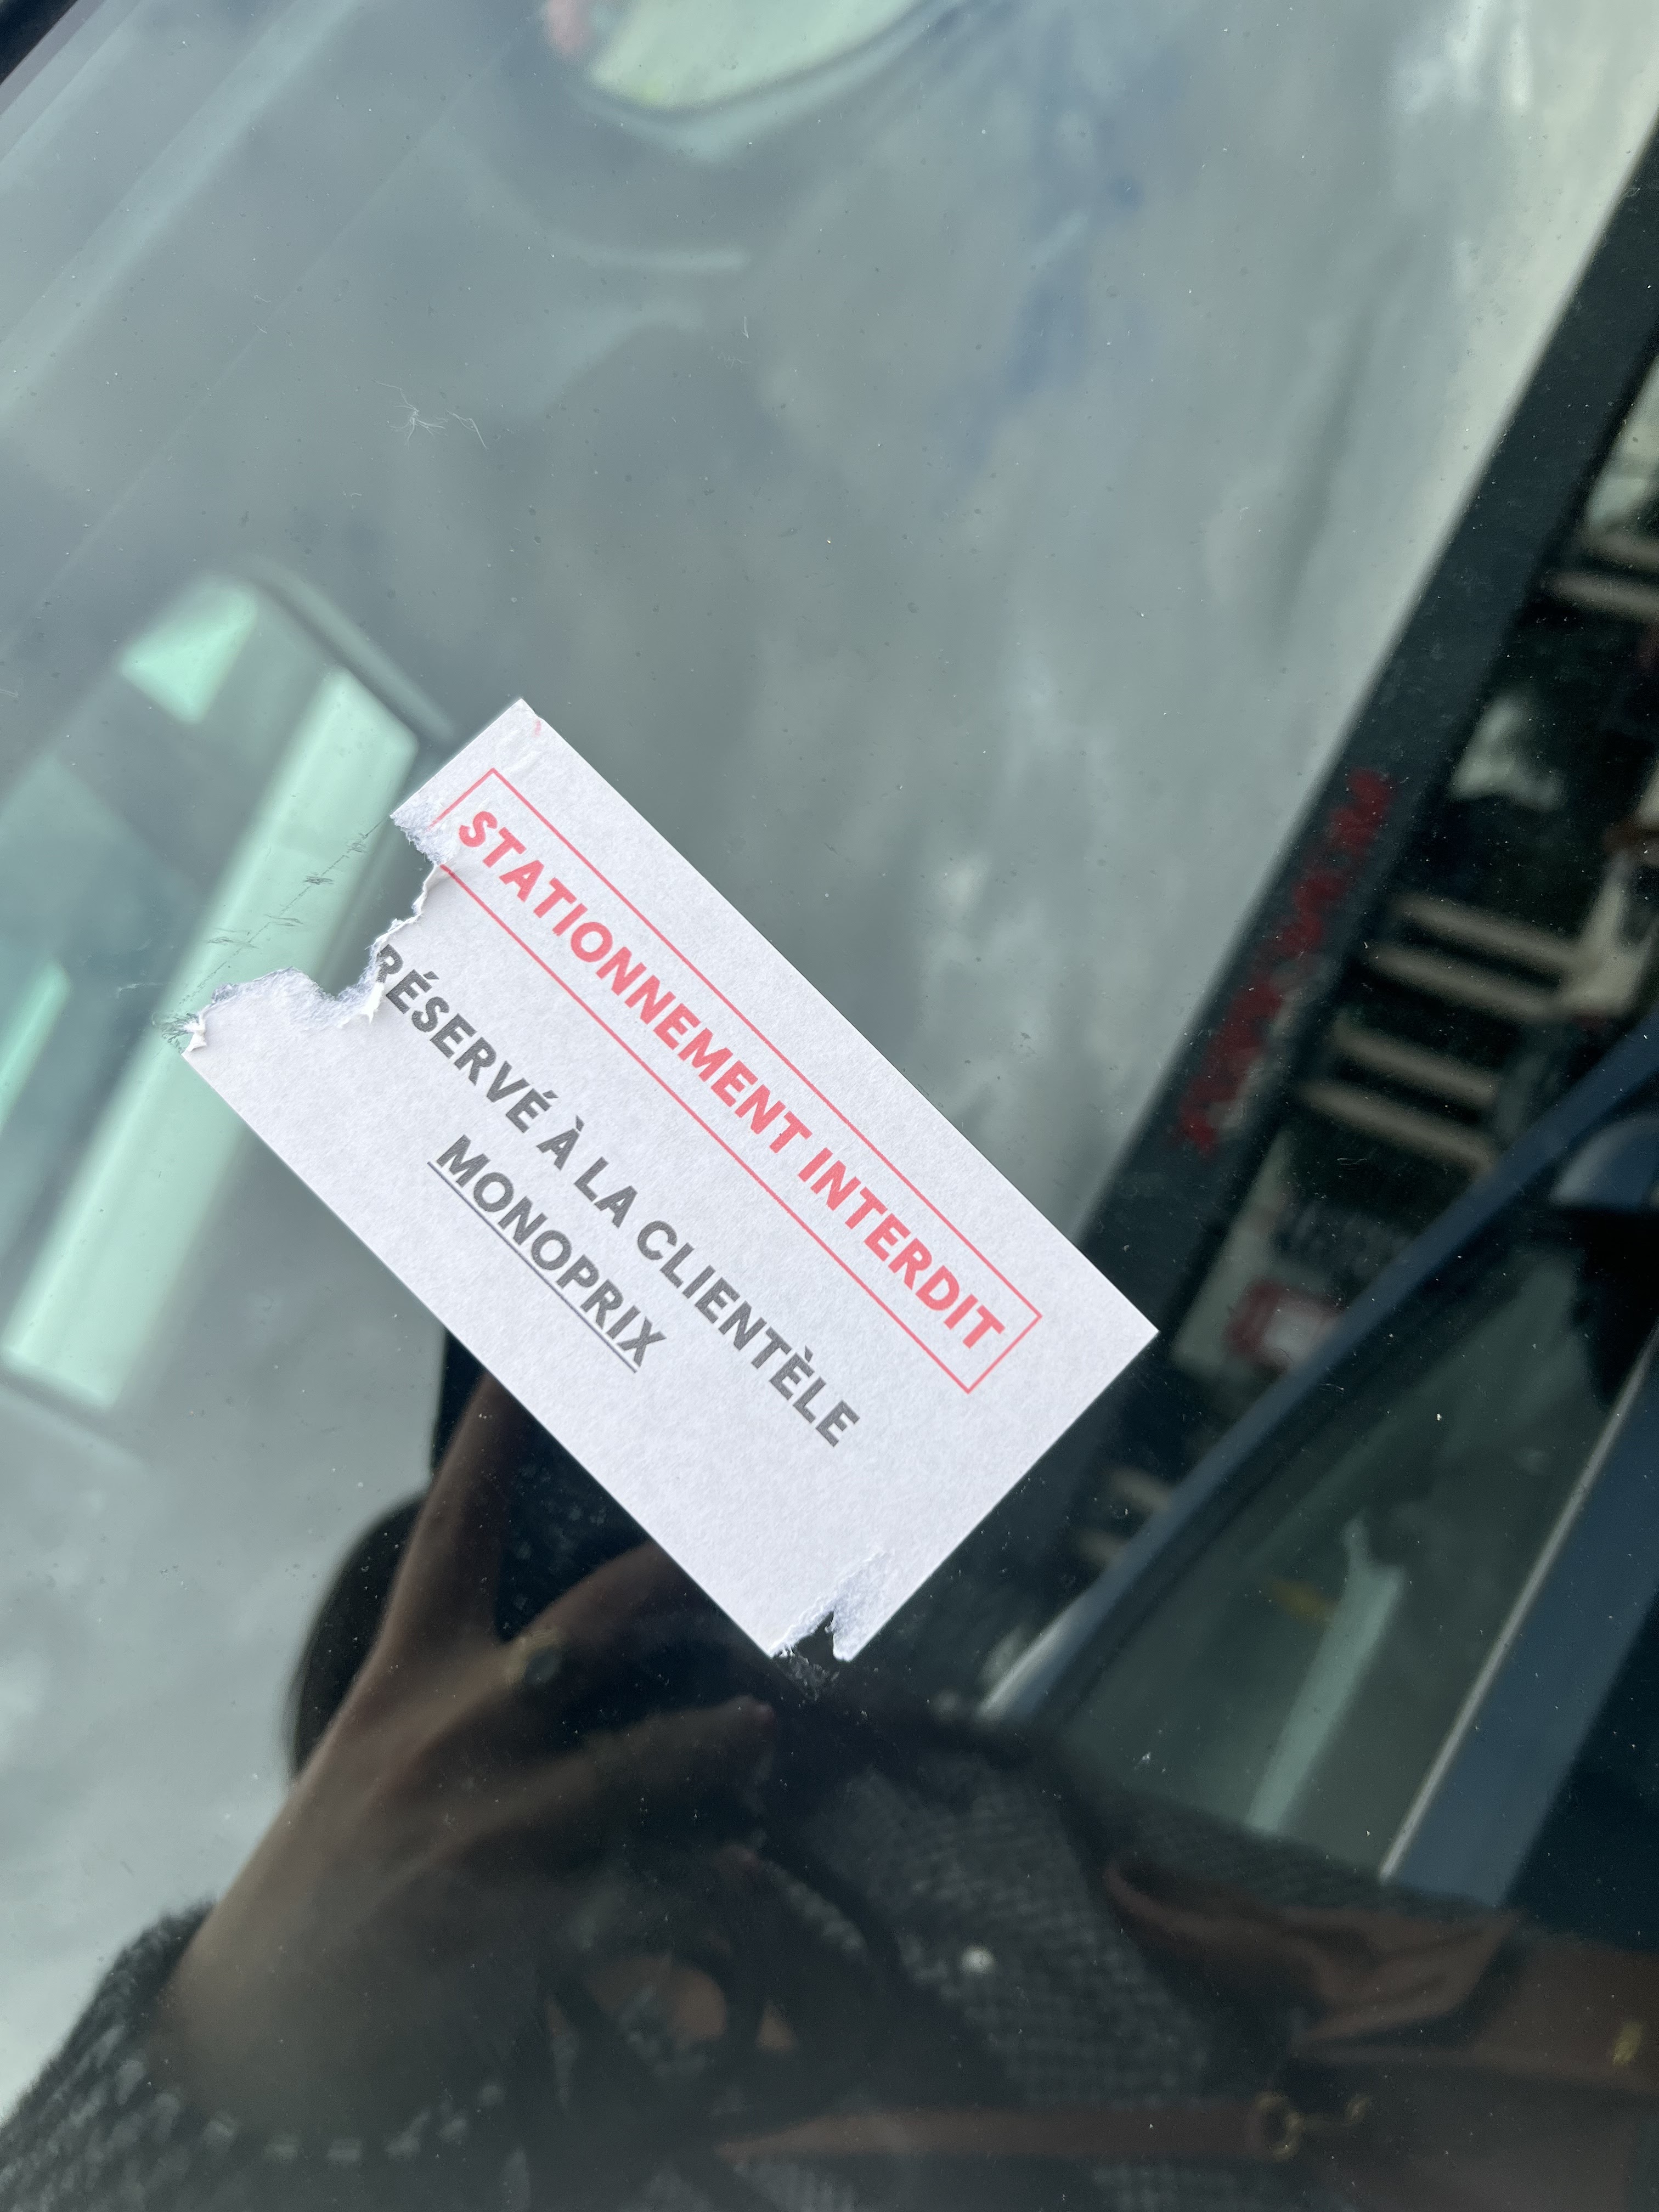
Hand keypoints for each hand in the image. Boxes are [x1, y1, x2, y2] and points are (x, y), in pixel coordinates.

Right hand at [146, 1378, 774, 2139]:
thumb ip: (473, 1696)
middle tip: (747, 1533)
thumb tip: (581, 1650)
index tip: (537, 1359)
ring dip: (708, 1742)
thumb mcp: (383, 1760)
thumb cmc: (346, 1872)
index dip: (496, 1438)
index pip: (455, 1530)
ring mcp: (480, 1829)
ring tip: (760, 1722)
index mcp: (407, 1677)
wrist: (264, 2032)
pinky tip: (741, 1872)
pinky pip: (637, 1893)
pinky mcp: (510, 1923)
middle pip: (586, 1627)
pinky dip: (697, 1886)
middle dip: (678, 1577)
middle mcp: (446, 1734)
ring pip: (629, 1764)